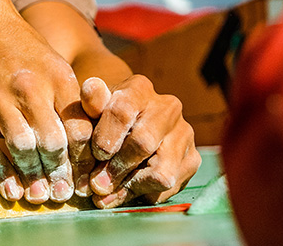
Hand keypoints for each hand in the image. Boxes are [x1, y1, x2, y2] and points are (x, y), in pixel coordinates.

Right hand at [0, 17, 92, 204]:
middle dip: (60, 173)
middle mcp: (30, 89)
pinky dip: (1, 174)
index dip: (83, 158)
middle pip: (52, 141)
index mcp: (57, 78)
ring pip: (22, 148)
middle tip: (64, 194)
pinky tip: (12, 190)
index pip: (77, 127)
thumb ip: (69, 103)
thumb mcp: (56, 67)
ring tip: (41, 196)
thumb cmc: (25, 54)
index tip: (85, 178)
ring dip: (33, 177)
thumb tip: (84, 148)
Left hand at [80, 75, 200, 207]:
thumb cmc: (106, 120)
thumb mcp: (94, 109)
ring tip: (108, 193)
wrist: (131, 129)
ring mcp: (184, 133)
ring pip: (161, 172)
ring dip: (130, 187)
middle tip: (97, 184)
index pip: (122, 112)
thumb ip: (91, 102)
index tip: (95, 155)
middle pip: (143, 143)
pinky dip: (143, 195)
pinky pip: (169, 187)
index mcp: (140, 88)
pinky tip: (125, 192)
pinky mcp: (192, 159)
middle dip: (117, 168)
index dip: (105, 139)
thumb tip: (90, 88)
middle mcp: (168, 107)